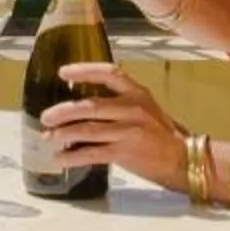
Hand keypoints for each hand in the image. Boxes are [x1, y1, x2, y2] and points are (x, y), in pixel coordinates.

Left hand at [37, 63, 190, 192]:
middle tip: (45, 117)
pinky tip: (61, 158)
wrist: (183, 160)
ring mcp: (129, 131)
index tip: (63, 73)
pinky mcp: (125, 152)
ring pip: (87, 130)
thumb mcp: (145, 110)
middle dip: (62, 112)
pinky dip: (73, 156)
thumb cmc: (161, 136)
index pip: (109, 73)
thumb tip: (80, 107)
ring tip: (48, 137)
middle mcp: (133, 108)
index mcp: (138, 93)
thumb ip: (119, 105)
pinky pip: (91, 153)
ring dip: (63, 134)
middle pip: (89, 105)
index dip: (84, 71)